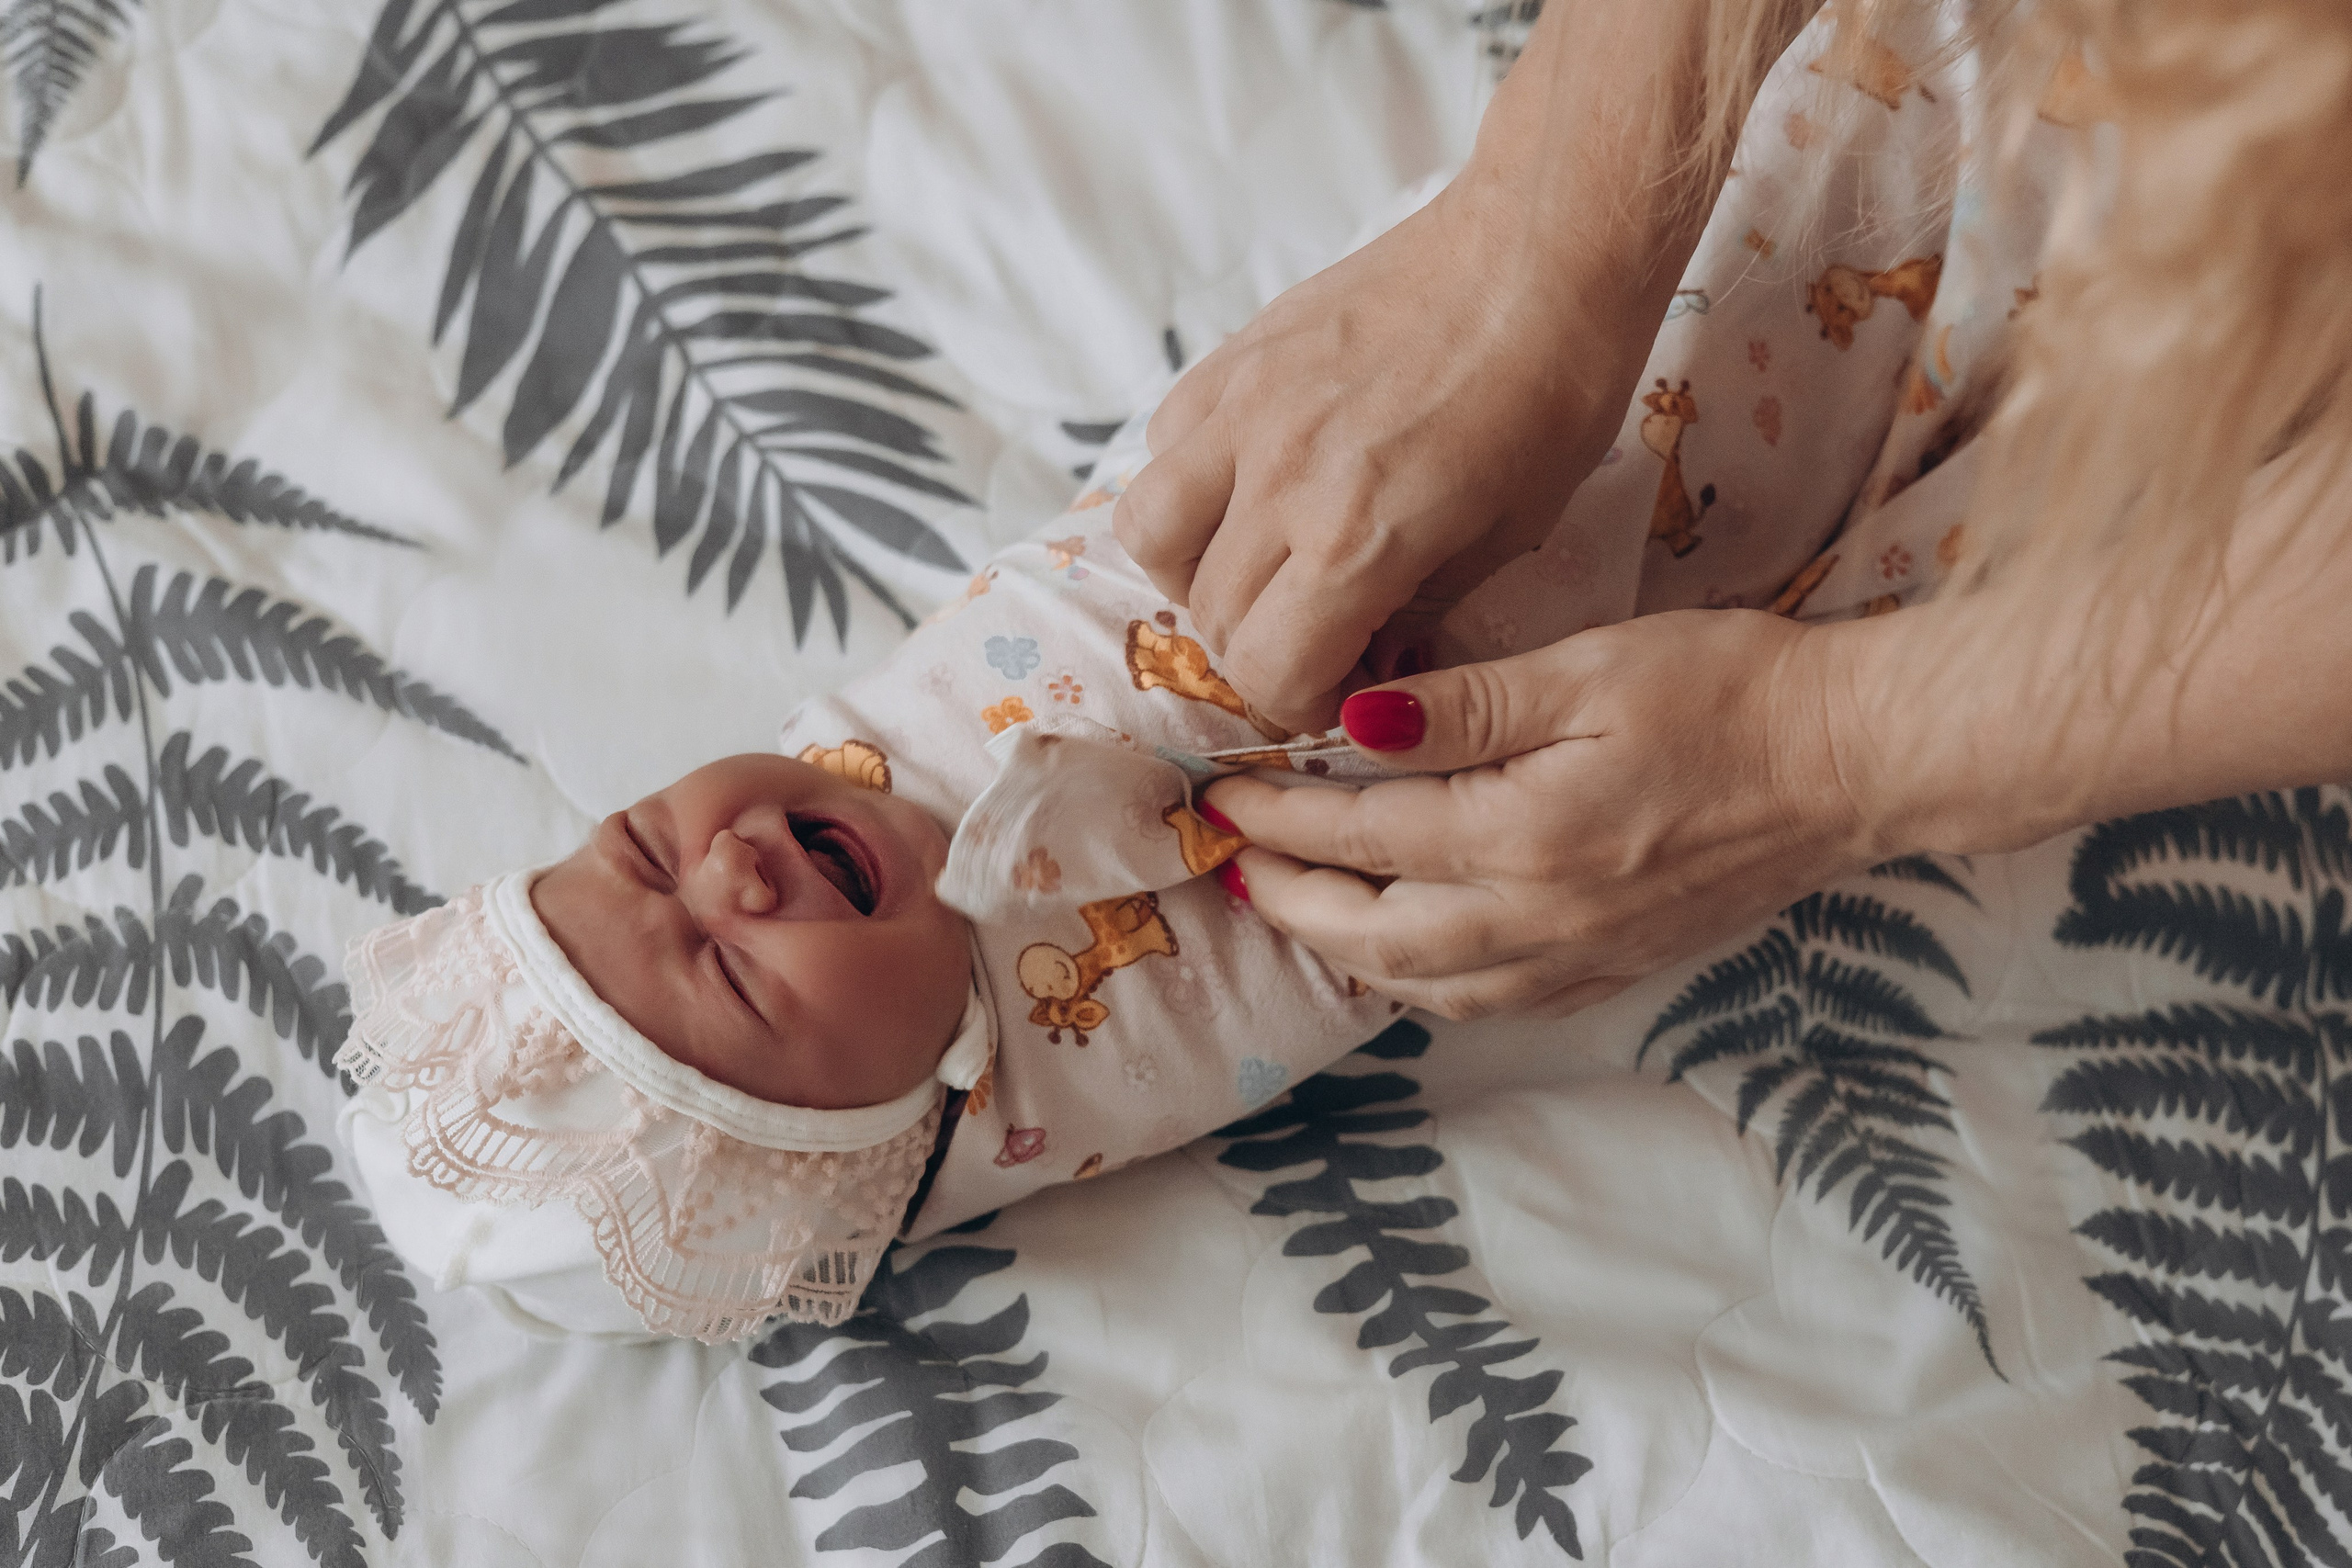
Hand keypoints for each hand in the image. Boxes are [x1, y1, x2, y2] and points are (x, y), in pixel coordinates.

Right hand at [1112, 170, 1658, 730]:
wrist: (1546, 244)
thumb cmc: (1555, 390)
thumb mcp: (1510, 533)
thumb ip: (1419, 610)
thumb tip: (1372, 665)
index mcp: (1357, 535)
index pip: (1269, 670)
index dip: (1304, 704)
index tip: (1345, 690)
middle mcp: (1280, 477)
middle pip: (1214, 619)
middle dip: (1265, 653)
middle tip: (1320, 640)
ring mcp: (1246, 409)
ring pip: (1150, 535)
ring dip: (1196, 577)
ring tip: (1257, 570)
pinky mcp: (1238, 356)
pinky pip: (1164, 446)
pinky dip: (1189, 487)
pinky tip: (1247, 486)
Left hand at [1201, 610, 1887, 1019]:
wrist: (1853, 763)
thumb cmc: (1728, 692)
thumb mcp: (1587, 670)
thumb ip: (1462, 707)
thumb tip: (1346, 726)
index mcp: (1524, 836)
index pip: (1361, 834)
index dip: (1278, 814)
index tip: (1220, 791)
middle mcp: (1540, 919)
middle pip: (1372, 933)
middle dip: (1287, 900)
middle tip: (1234, 860)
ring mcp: (1579, 957)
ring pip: (1425, 985)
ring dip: (1345, 951)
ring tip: (1296, 905)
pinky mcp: (1614, 968)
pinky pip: (1489, 1003)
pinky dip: (1422, 983)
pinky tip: (1403, 950)